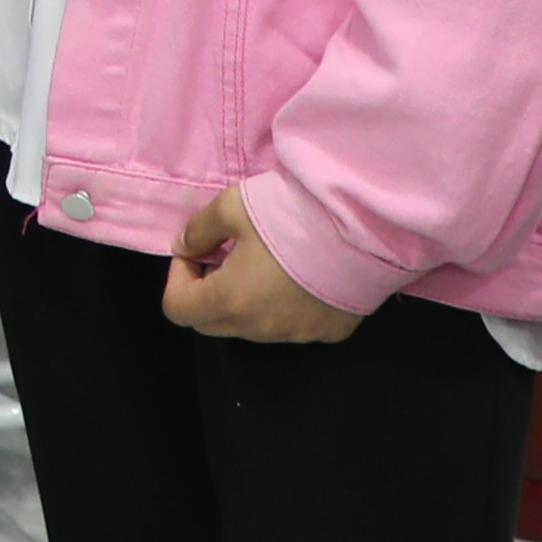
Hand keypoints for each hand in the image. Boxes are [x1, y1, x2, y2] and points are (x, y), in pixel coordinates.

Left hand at [164, 186, 362, 341]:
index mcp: (231, 300)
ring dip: (243, 302)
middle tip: (225, 256)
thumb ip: (198, 230)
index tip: (198, 251)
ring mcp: (297, 335)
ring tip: (264, 264)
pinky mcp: (327, 333)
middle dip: (206, 293)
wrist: (365, 228)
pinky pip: (289, 327)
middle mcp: (261, 329)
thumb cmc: (292, 214)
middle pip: (210, 324)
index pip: (177, 310)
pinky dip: (281, 307)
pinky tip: (298, 276)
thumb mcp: (233, 206)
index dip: (177, 278)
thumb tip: (184, 247)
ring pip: (250, 328)